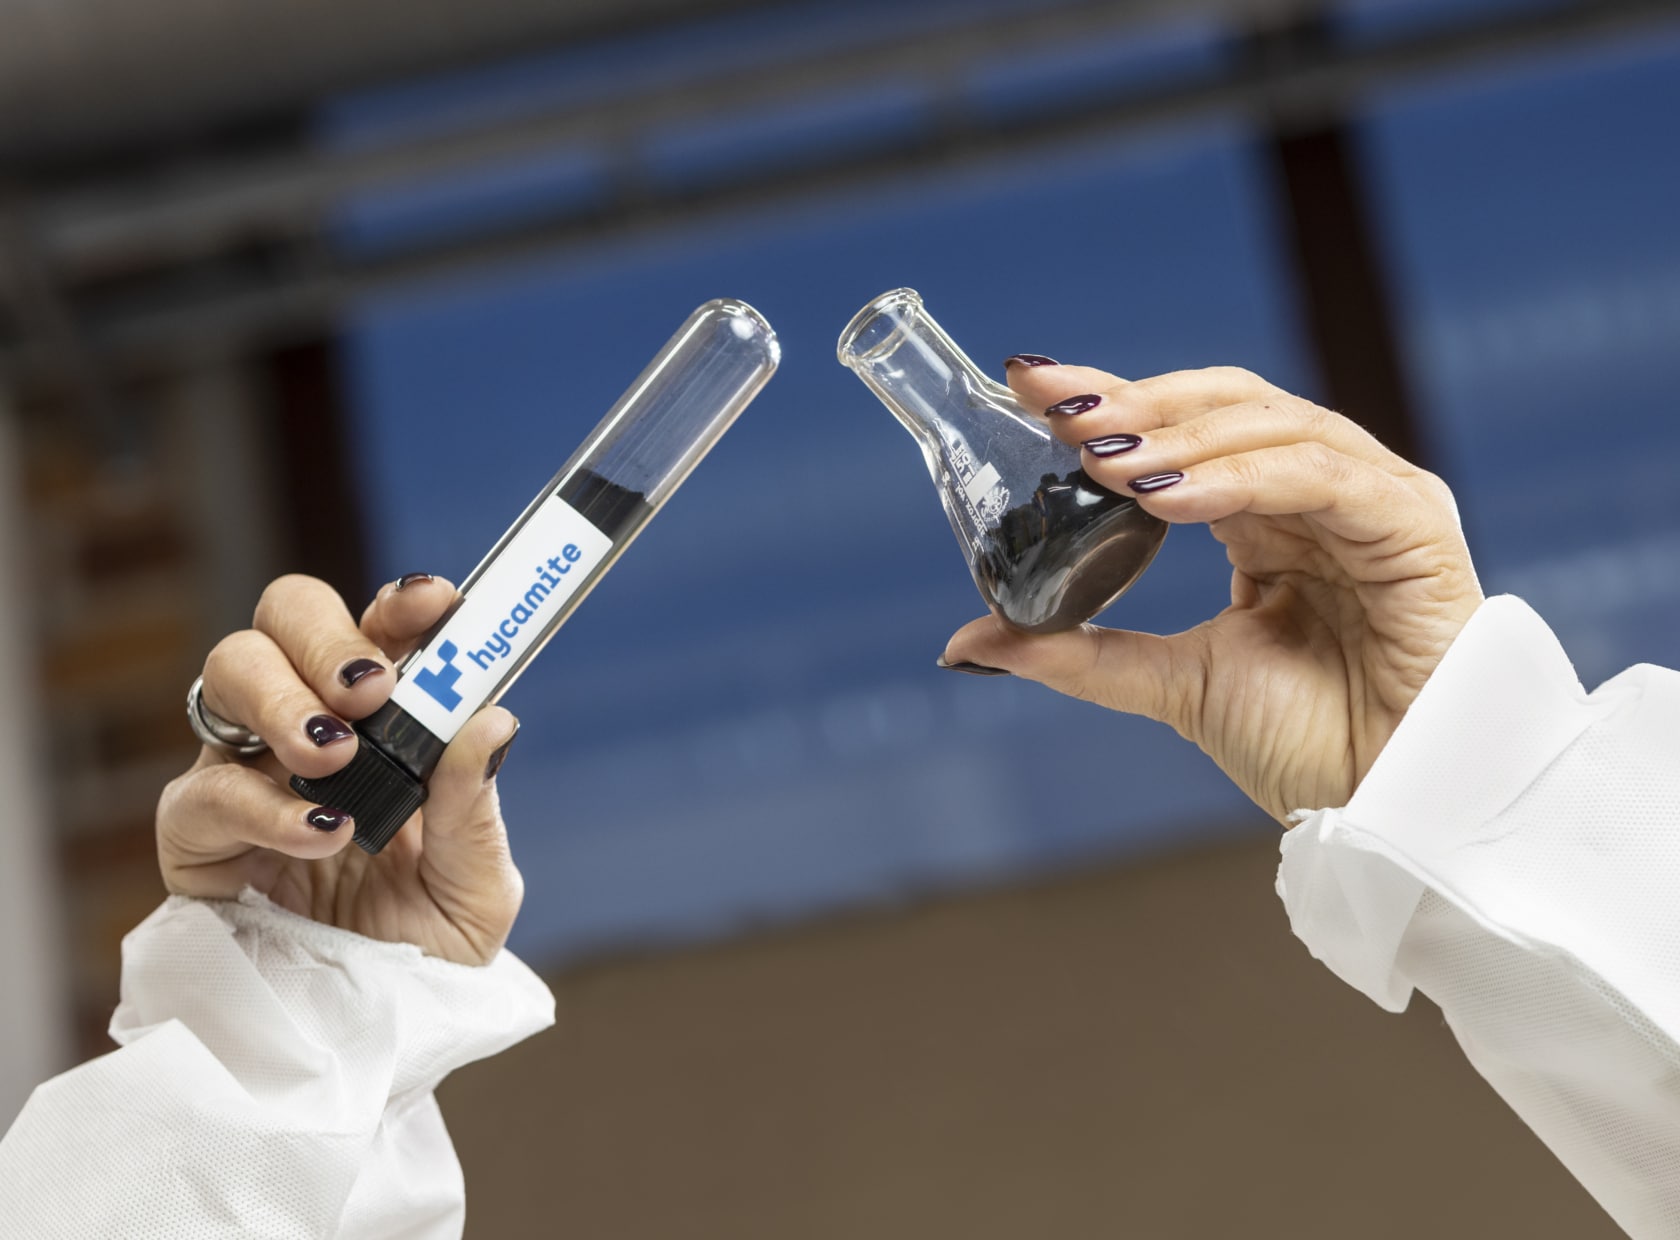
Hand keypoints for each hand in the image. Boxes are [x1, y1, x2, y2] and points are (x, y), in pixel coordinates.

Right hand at [158, 574, 522, 964]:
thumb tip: (492, 720)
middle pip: (285, 621)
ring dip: (283, 700)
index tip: (440, 603)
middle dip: (326, 635)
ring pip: (227, 675)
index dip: (401, 604)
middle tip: (371, 690)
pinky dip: (261, 805)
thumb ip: (475, 809)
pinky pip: (202, 793)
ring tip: (333, 754)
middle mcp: (311, 733)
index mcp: (385, 727)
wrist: (374, 1044)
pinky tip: (319, 834)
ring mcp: (247, 777)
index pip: (379, 633)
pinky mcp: (197, 842)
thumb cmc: (425, 950)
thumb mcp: (477, 888)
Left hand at [943, 364, 1482, 821]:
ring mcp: (1372, 499)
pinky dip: (1242, 477)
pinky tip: (1172, 498)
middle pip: (1227, 406)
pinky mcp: (1413, 523)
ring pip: (1273, 426)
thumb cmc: (1305, 744)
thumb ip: (1076, 653)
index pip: (1184, 430)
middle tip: (1061, 411)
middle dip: (1139, 403)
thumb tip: (966, 642)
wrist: (1388, 809)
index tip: (1032, 388)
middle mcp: (1319, 492)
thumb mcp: (1168, 683)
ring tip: (1105, 459)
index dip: (1112, 401)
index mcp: (1265, 516)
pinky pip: (1321, 477)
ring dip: (1182, 437)